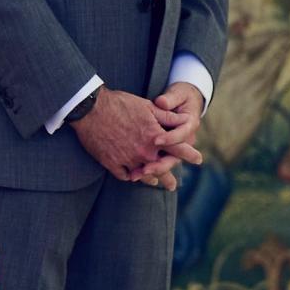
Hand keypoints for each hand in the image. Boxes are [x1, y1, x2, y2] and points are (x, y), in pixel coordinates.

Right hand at [73, 87, 196, 182]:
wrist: (91, 109)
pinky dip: (130, 176)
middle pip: (162, 169)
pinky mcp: (112, 164)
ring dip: (150, 180)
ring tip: (154, 183)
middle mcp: (144, 152)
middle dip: (169, 178)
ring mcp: (128, 160)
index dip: (190, 155)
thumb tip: (185, 121)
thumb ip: (167, 117)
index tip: (198, 160)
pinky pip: (125, 176)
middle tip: (173, 185)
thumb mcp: (147, 106)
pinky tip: (132, 177)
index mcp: (155, 137)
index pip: (179, 149)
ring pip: (144, 176)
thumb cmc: (120, 103)